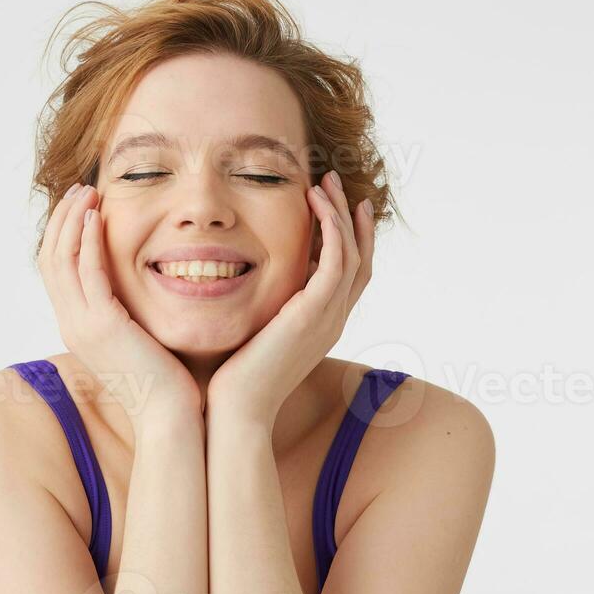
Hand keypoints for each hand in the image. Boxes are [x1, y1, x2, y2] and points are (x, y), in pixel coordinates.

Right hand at [37, 183, 202, 424]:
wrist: (171, 418)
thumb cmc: (168, 384)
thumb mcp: (141, 340)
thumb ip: (131, 314)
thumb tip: (141, 292)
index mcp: (78, 329)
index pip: (57, 272)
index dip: (64, 235)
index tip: (82, 208)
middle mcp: (72, 326)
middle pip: (50, 260)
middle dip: (62, 220)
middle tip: (80, 190)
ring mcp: (82, 326)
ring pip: (61, 260)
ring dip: (71, 221)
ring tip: (87, 193)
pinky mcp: (102, 326)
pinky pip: (86, 272)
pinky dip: (88, 240)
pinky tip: (98, 216)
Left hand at [206, 170, 375, 426]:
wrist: (236, 410)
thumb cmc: (233, 382)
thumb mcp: (253, 338)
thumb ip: (261, 313)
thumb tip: (242, 288)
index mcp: (321, 329)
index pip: (349, 277)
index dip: (350, 240)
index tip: (340, 208)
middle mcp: (333, 322)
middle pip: (360, 261)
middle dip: (352, 220)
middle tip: (338, 186)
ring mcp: (329, 318)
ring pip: (351, 254)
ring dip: (341, 214)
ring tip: (325, 183)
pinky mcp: (315, 313)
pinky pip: (336, 259)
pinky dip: (332, 227)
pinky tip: (316, 203)